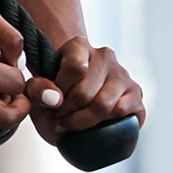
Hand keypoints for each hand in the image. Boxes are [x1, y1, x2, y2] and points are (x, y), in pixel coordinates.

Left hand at [25, 37, 145, 146]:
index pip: (74, 68)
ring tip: (72, 125)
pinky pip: (123, 112)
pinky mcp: (136, 93)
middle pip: (85, 91)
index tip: (51, 102)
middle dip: (68, 113)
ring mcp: (123, 74)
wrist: (74, 103)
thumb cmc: (54, 94)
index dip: (59, 91)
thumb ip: (37, 89)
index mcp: (79, 46)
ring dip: (83, 122)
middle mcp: (105, 55)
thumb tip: (55, 99)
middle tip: (59, 119)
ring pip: (104, 105)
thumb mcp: (37, 91)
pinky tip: (93, 127)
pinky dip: (106, 124)